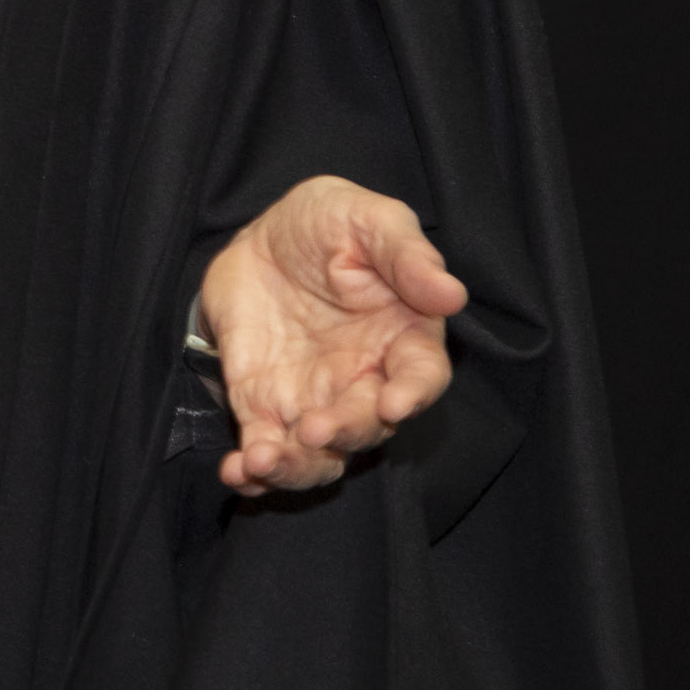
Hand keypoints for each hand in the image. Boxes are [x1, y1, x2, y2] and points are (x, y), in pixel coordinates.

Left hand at [198, 174, 467, 495]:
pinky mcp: (265, 405)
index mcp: (404, 338)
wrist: (262, 237)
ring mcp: (316, 398)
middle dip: (347, 432)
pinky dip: (254, 468)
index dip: (413, 394)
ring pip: (320, 453)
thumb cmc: (329, 225)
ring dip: (296, 465)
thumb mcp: (367, 218)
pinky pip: (265, 446)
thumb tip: (451, 294)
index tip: (395, 403)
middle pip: (369, 424)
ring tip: (264, 461)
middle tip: (317, 428)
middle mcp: (366, 380)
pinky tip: (238, 472)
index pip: (422, 377)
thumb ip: (407, 255)